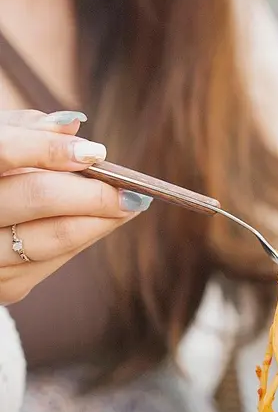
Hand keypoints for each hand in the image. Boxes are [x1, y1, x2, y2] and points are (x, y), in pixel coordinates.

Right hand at [0, 109, 151, 304]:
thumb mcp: (1, 141)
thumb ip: (30, 130)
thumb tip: (73, 125)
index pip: (4, 153)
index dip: (49, 150)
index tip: (95, 152)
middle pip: (37, 197)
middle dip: (92, 191)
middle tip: (131, 188)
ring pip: (54, 237)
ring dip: (100, 220)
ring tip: (130, 204)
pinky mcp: (6, 286)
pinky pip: (56, 261)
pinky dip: (84, 237)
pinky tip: (102, 221)